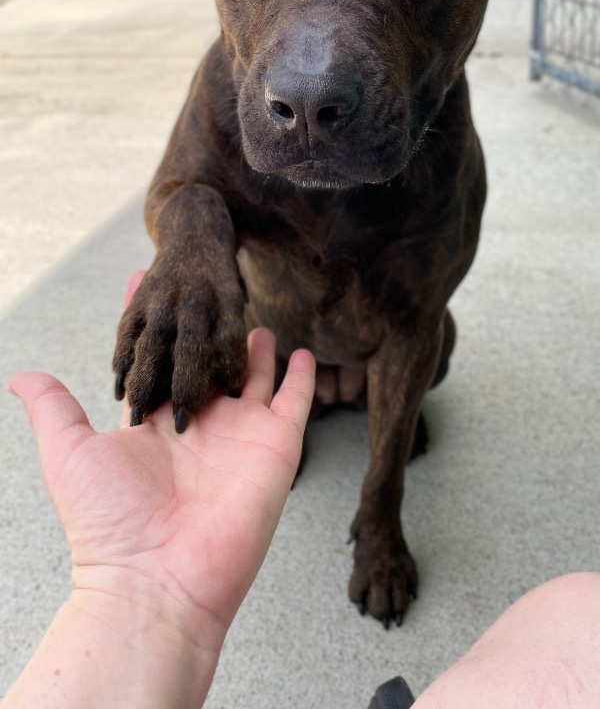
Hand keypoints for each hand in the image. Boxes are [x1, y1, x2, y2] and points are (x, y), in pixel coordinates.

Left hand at [9, 272, 314, 649]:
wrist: (158, 580)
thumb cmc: (108, 524)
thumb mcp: (69, 452)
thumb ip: (54, 408)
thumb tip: (20, 375)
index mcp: (157, 424)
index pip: (161, 364)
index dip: (158, 330)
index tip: (151, 286)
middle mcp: (200, 426)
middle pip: (208, 366)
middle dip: (209, 332)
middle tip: (212, 294)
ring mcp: (240, 436)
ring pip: (252, 379)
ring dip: (254, 350)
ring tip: (255, 320)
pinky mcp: (275, 447)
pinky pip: (293, 403)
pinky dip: (301, 377)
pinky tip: (303, 353)